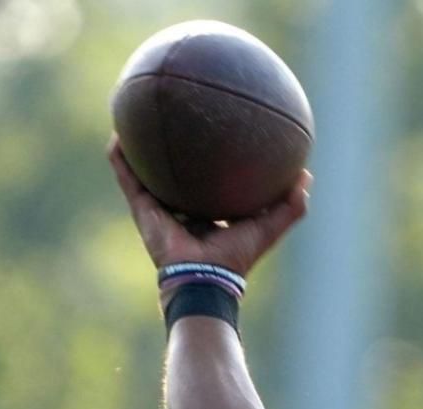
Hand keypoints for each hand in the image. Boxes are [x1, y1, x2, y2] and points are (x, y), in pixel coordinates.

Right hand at [107, 136, 309, 273]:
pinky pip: (127, 178)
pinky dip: (120, 159)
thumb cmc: (237, 256)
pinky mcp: (142, 209)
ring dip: (139, 148)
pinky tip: (117, 134)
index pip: (210, 183)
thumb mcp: (269, 227)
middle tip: (176, 117)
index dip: (212, 163)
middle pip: (176, 173)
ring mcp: (159, 208)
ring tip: (137, 118)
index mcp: (210, 213)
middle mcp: (182, 208)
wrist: (204, 277)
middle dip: (174, 149)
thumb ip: (290, 205)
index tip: (215, 135)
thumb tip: (306, 175)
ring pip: (146, 172)